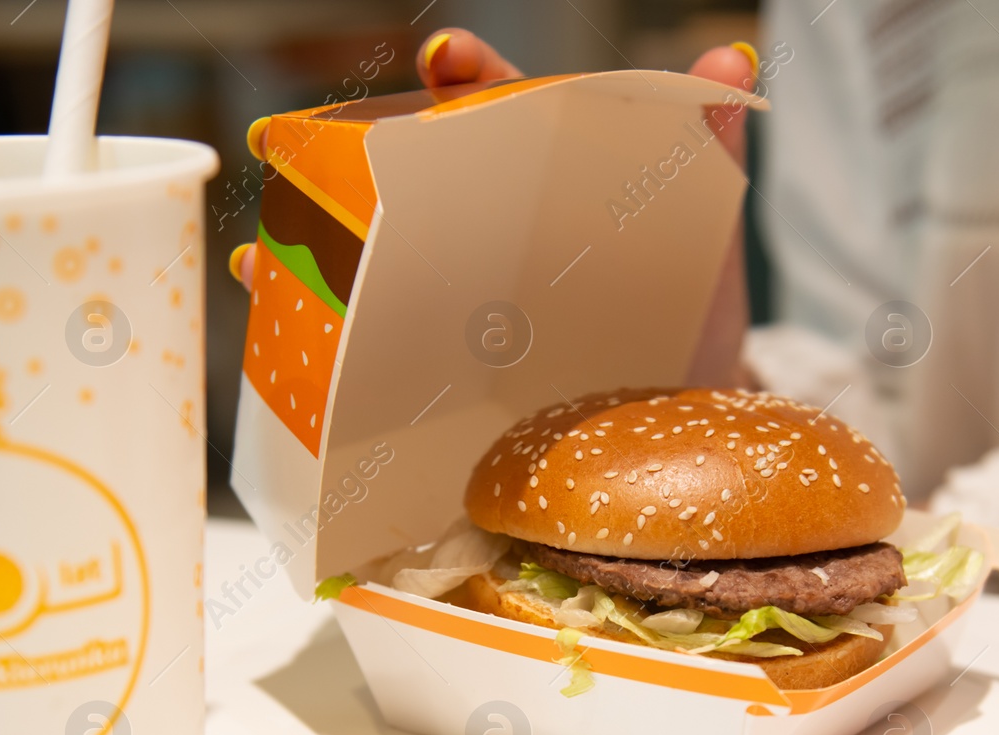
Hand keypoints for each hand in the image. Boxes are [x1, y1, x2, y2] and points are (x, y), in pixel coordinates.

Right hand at [231, 31, 757, 386]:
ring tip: (265, 255)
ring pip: (370, 257)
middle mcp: (489, 228)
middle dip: (352, 160)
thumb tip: (732, 65)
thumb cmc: (689, 304)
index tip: (450, 62)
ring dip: (308, 251)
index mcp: (542, 175)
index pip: (497, 107)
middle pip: (409, 176)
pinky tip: (291, 338)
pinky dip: (324, 340)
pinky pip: (377, 347)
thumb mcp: (703, 224)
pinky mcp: (451, 365)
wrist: (684, 408)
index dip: (470, 78)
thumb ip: (708, 139)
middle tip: (317, 144)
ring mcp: (463, 295)